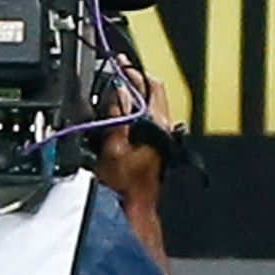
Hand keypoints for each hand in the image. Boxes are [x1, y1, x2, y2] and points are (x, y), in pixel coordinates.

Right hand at [92, 62, 173, 206]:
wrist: (132, 210)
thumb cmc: (125, 186)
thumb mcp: (112, 145)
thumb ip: (117, 114)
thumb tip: (118, 90)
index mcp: (156, 123)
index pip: (150, 84)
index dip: (132, 71)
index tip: (118, 64)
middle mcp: (162, 128)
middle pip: (151, 92)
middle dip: (131, 81)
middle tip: (113, 74)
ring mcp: (159, 137)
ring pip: (146, 105)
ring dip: (130, 96)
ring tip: (112, 94)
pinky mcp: (152, 146)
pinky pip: (142, 119)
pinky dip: (130, 112)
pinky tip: (116, 115)